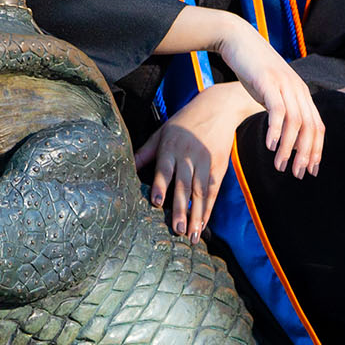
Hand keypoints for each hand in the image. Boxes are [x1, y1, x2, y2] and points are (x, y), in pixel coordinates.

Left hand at [135, 84, 257, 238]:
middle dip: (181, 209)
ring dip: (196, 215)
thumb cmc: (185, 122)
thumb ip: (145, 152)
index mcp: (170, 147)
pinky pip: (212, 191)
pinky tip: (203, 223)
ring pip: (200, 192)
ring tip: (191, 235)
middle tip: (177, 230)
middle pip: (184, 185)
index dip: (161, 185)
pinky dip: (208, 208)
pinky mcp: (218, 167)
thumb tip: (126, 166)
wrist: (218, 109)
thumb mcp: (162, 132)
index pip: (165, 169)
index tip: (157, 203)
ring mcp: (205, 162)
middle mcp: (188, 156)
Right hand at [214, 20, 323, 177]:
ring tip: (281, 166)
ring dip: (289, 148)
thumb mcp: (271, 91)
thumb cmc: (253, 69)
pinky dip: (275, 130)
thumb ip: (280, 109)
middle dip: (305, 154)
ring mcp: (285, 85)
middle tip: (298, 174)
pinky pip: (277, 110)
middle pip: (310, 127)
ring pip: (295, 123)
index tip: (310, 169)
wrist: (239, 41)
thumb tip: (283, 132)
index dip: (316, 149)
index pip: (317, 126)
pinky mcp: (269, 82)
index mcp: (301, 93)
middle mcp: (298, 89)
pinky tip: (271, 146)